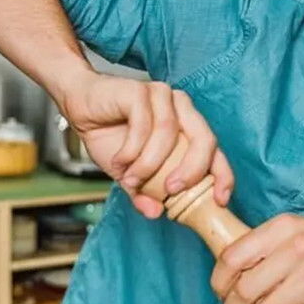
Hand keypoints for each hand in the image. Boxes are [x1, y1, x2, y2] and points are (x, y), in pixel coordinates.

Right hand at [59, 73, 232, 217]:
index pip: (216, 151)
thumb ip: (144, 193)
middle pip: (204, 138)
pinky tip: (119, 161)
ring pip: (169, 134)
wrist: (81, 107)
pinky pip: (143, 125)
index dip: (223, 175)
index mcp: (188, 126)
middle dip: (192, 170)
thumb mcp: (131, 175)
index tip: (219, 200)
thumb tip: (155, 213)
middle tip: (171, 190)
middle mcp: (181, 108)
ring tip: (131, 179)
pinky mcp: (140, 91)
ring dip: (149, 164)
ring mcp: (162, 96)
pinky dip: (131, 150)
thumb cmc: (110, 136)